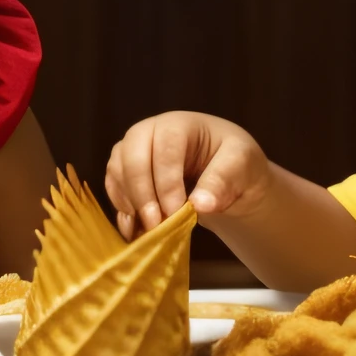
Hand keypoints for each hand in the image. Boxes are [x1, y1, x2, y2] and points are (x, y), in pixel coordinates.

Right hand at [104, 112, 269, 239]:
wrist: (227, 176)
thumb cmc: (236, 164)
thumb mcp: (242, 167)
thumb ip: (223, 181)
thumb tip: (200, 204)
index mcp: (180, 124)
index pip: (165, 148)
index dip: (167, 182)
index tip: (176, 213)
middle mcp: (150, 131)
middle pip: (131, 155)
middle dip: (141, 193)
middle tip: (156, 224)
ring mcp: (134, 150)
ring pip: (117, 170)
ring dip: (129, 202)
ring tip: (148, 230)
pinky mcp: (126, 171)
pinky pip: (113, 187)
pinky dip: (122, 210)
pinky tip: (136, 230)